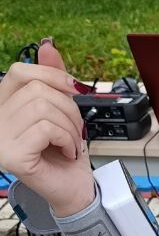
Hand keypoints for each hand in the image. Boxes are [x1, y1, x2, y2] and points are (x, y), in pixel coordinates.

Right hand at [0, 39, 94, 216]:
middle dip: (68, 108)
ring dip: (69, 126)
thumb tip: (48, 45)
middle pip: (37, 90)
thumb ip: (53, 79)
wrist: (73, 189)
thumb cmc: (64, 152)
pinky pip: (46, 128)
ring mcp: (0, 140)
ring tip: (70, 142)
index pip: (19, 72)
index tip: (73, 89)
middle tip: (74, 130)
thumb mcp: (61, 109)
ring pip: (43, 108)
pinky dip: (66, 138)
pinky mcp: (12, 156)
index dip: (50, 74)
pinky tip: (66, 152)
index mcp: (4, 107)